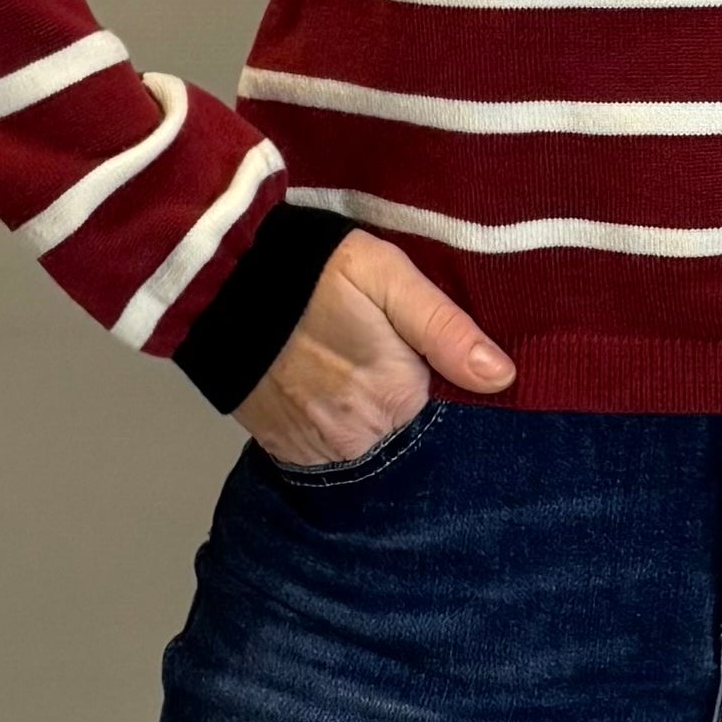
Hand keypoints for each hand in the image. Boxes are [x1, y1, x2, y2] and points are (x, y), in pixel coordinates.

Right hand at [235, 230, 516, 467]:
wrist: (219, 284)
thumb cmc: (311, 272)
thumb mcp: (388, 277)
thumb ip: (445, 328)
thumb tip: (502, 377)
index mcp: (398, 395)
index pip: (443, 404)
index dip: (436, 375)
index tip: (415, 347)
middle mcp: (361, 436)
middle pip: (403, 425)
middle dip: (397, 394)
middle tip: (371, 346)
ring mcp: (319, 448)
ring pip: (365, 439)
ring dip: (362, 412)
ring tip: (341, 364)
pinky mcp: (285, 449)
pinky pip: (326, 449)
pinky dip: (329, 424)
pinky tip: (319, 386)